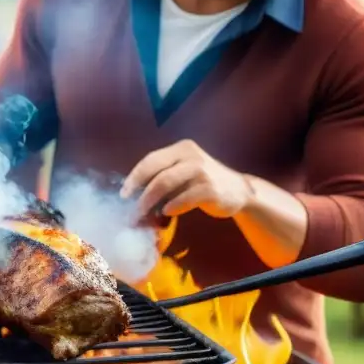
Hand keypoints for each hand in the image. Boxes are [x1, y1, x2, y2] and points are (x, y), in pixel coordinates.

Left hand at [120, 139, 253, 218]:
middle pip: (157, 173)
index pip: (151, 160)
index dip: (135, 177)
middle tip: (131, 210)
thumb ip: (163, 176)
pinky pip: (183, 198)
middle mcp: (192, 155)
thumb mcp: (184, 171)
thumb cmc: (204, 183)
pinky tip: (167, 213)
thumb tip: (134, 195)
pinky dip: (171, 207)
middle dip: (140, 193)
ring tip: (142, 215)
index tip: (123, 193)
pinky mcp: (210, 188)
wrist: (240, 191)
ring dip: (150, 202)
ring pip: (166, 184)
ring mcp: (202, 171)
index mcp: (182, 148)